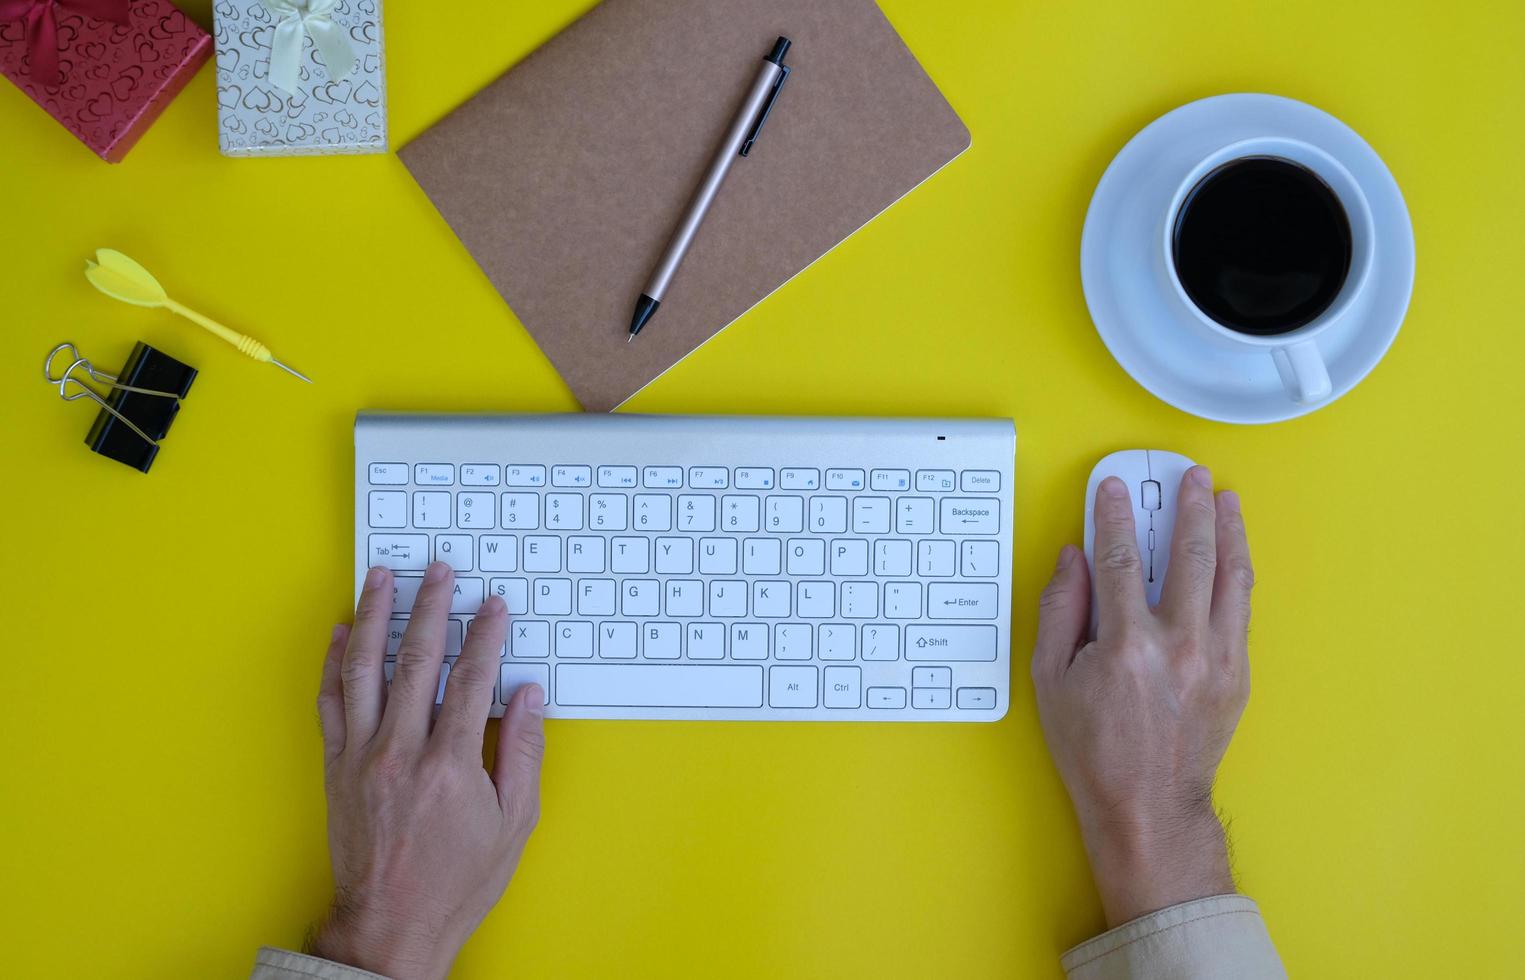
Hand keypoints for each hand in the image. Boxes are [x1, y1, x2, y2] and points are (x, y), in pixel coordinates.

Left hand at [310, 562, 545, 979]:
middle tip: (440, 572)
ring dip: (375, 616)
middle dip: (431, 607)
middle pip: (416, 660)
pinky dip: (334, 662)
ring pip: (364, 669)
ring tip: (383, 578)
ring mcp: (361, 756)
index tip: (493, 606)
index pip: (471, 678)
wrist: (390, 925)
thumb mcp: (513, 823)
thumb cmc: (456, 881)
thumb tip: (526, 697)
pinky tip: (343, 633)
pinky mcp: (336, 767)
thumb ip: (522, 753)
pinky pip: (330, 701)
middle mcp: (400, 752)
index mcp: (450, 765)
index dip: (486, 636)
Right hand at [1031, 467, 1254, 927]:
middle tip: (1190, 477)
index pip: (1120, 558)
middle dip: (1189, 507)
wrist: (1148, 805)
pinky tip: (1233, 555)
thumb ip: (1060, 611)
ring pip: (1229, 576)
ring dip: (1228, 531)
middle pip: (1189, 554)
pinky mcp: (1238, 674)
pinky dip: (1237, 573)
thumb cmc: (1093, 749)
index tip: (1112, 489)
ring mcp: (1216, 658)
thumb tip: (1074, 560)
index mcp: (1127, 644)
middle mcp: (1179, 644)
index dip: (1113, 516)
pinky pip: (1241, 609)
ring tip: (1225, 500)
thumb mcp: (1050, 680)